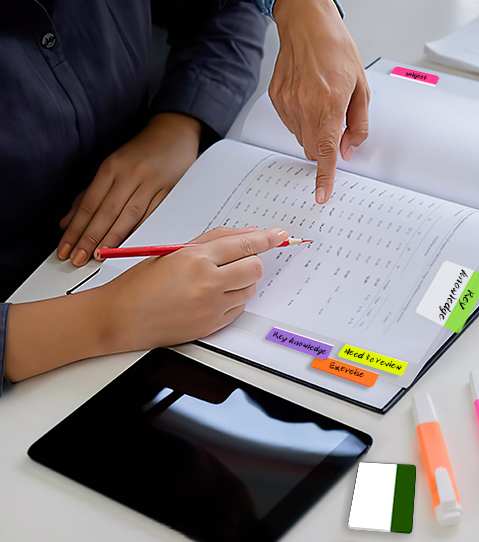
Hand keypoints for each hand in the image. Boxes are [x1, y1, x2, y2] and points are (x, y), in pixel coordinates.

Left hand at [57, 113, 199, 266]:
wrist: (175, 133)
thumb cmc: (141, 151)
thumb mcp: (111, 165)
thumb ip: (89, 194)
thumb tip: (67, 222)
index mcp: (112, 167)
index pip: (89, 204)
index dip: (76, 229)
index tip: (65, 247)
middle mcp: (130, 175)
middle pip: (106, 213)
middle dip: (90, 239)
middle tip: (77, 258)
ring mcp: (151, 183)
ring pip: (128, 217)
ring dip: (112, 239)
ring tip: (97, 256)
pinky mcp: (168, 191)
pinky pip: (151, 216)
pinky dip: (138, 232)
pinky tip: (127, 244)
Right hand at [100, 227, 286, 351]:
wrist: (119, 319)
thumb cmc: (140, 284)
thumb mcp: (173, 251)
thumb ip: (213, 240)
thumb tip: (248, 233)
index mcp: (195, 259)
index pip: (244, 244)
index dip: (267, 238)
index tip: (280, 235)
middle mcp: (207, 283)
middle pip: (254, 267)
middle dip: (251, 260)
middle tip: (237, 259)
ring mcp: (211, 307)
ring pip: (250, 288)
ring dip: (242, 280)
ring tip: (217, 279)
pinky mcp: (212, 326)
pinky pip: (239, 308)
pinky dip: (233, 300)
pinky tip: (212, 296)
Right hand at [271, 0, 369, 204]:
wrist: (307, 24)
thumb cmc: (337, 49)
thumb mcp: (362, 88)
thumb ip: (358, 125)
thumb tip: (349, 150)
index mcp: (329, 104)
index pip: (326, 152)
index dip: (325, 177)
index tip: (322, 195)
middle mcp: (304, 105)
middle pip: (313, 149)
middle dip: (326, 147)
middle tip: (337, 122)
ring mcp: (286, 102)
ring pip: (302, 137)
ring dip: (314, 131)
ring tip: (323, 100)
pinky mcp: (276, 97)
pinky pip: (291, 123)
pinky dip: (302, 119)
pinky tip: (309, 96)